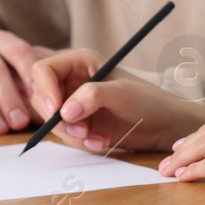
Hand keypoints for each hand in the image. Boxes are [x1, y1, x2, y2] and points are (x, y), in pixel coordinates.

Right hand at [29, 48, 204, 153]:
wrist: (163, 125)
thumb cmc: (148, 100)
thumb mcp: (122, 93)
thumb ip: (92, 97)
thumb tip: (64, 111)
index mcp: (79, 62)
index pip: (43, 70)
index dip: (45, 90)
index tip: (56, 111)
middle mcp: (72, 80)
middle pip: (42, 97)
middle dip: (59, 119)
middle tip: (82, 130)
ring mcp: (73, 102)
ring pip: (51, 120)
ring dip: (71, 134)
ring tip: (96, 138)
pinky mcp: (78, 122)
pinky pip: (65, 134)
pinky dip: (79, 142)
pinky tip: (100, 141)